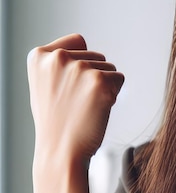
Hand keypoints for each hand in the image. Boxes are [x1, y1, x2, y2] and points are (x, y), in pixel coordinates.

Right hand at [27, 33, 124, 163]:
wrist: (61, 151)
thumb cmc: (56, 120)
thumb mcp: (45, 84)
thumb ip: (59, 64)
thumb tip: (85, 50)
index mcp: (38, 55)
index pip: (78, 40)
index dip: (82, 62)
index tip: (70, 85)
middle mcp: (58, 57)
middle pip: (96, 55)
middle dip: (93, 76)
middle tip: (76, 102)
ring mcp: (79, 68)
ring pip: (109, 68)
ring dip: (104, 86)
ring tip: (84, 106)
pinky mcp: (99, 81)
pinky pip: (119, 79)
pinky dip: (114, 94)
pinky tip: (96, 109)